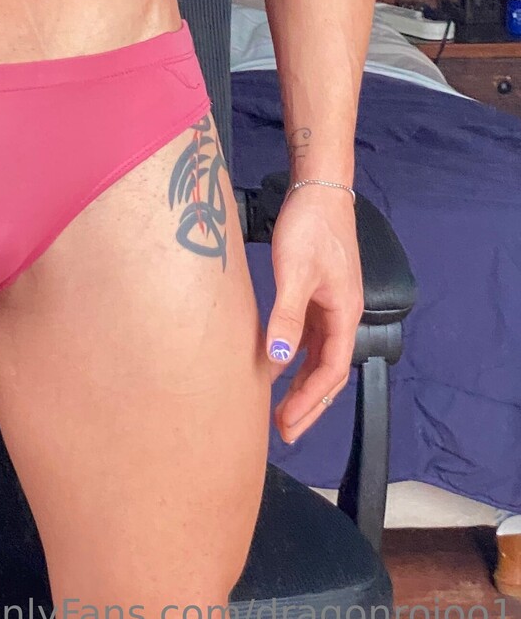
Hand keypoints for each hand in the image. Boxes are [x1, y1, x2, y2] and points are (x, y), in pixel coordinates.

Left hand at [263, 184, 363, 442]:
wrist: (318, 188)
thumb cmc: (310, 226)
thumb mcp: (295, 271)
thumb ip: (287, 316)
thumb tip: (276, 360)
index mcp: (344, 314)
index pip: (331, 371)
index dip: (310, 401)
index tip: (288, 424)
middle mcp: (342, 314)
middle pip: (328, 370)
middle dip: (308, 403)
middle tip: (284, 431)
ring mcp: (330, 303)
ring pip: (317, 354)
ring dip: (300, 382)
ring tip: (278, 408)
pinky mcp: (317, 292)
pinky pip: (308, 335)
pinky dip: (294, 355)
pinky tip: (274, 364)